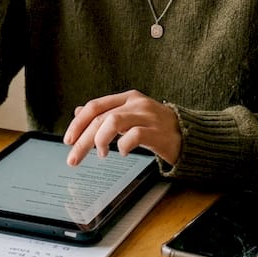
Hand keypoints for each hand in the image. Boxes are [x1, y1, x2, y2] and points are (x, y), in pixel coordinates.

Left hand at [63, 90, 180, 166]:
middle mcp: (136, 103)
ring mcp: (148, 116)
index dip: (78, 123)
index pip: (95, 106)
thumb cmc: (157, 127)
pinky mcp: (158, 132)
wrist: (190, 134)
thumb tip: (79, 112)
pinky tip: (122, 153)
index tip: (68, 140)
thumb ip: (106, 113)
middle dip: (83, 139)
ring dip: (100, 141)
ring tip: (101, 154)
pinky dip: (123, 146)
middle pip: (100, 118)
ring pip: (113, 122)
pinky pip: (134, 136)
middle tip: (74, 158)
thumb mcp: (130, 115)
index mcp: (127, 98)